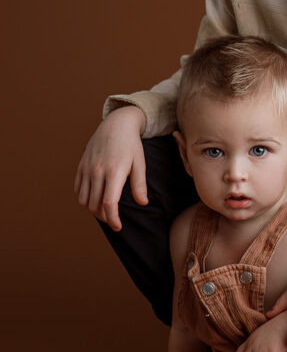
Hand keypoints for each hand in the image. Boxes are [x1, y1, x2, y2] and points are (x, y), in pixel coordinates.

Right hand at [74, 106, 147, 230]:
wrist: (116, 124)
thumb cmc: (131, 145)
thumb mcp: (140, 164)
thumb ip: (139, 185)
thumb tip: (143, 203)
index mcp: (114, 172)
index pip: (109, 203)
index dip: (113, 219)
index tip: (118, 227)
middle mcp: (98, 171)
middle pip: (95, 205)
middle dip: (105, 217)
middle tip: (114, 219)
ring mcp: (87, 168)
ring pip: (84, 200)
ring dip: (93, 209)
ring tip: (104, 210)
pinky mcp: (81, 166)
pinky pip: (78, 189)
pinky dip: (84, 199)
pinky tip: (94, 199)